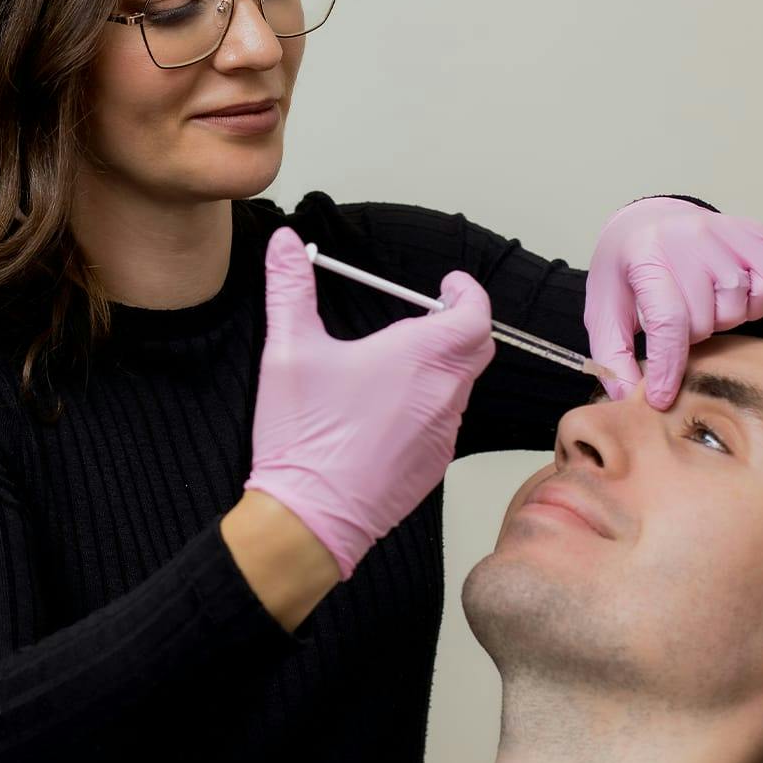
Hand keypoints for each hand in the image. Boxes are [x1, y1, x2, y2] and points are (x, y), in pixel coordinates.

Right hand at [246, 228, 494, 578]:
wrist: (310, 518)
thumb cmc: (304, 437)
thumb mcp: (288, 351)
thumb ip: (289, 288)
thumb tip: (285, 244)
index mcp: (419, 358)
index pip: (475, 313)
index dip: (467, 292)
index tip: (449, 283)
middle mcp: (443, 394)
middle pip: (477, 346)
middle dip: (460, 323)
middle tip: (428, 314)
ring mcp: (443, 433)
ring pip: (462, 386)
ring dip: (443, 366)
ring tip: (399, 362)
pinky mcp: (433, 465)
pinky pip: (446, 422)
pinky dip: (430, 404)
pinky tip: (387, 409)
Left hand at [584, 198, 762, 408]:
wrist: (648, 224)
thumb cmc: (627, 273)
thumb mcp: (605, 312)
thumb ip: (612, 357)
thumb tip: (627, 397)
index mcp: (646, 253)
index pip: (668, 321)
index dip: (667, 367)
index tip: (661, 397)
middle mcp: (688, 236)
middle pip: (705, 320)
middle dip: (690, 336)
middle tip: (677, 321)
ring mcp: (725, 232)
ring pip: (737, 308)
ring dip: (721, 319)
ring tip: (701, 304)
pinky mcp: (755, 233)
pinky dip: (755, 303)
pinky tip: (729, 296)